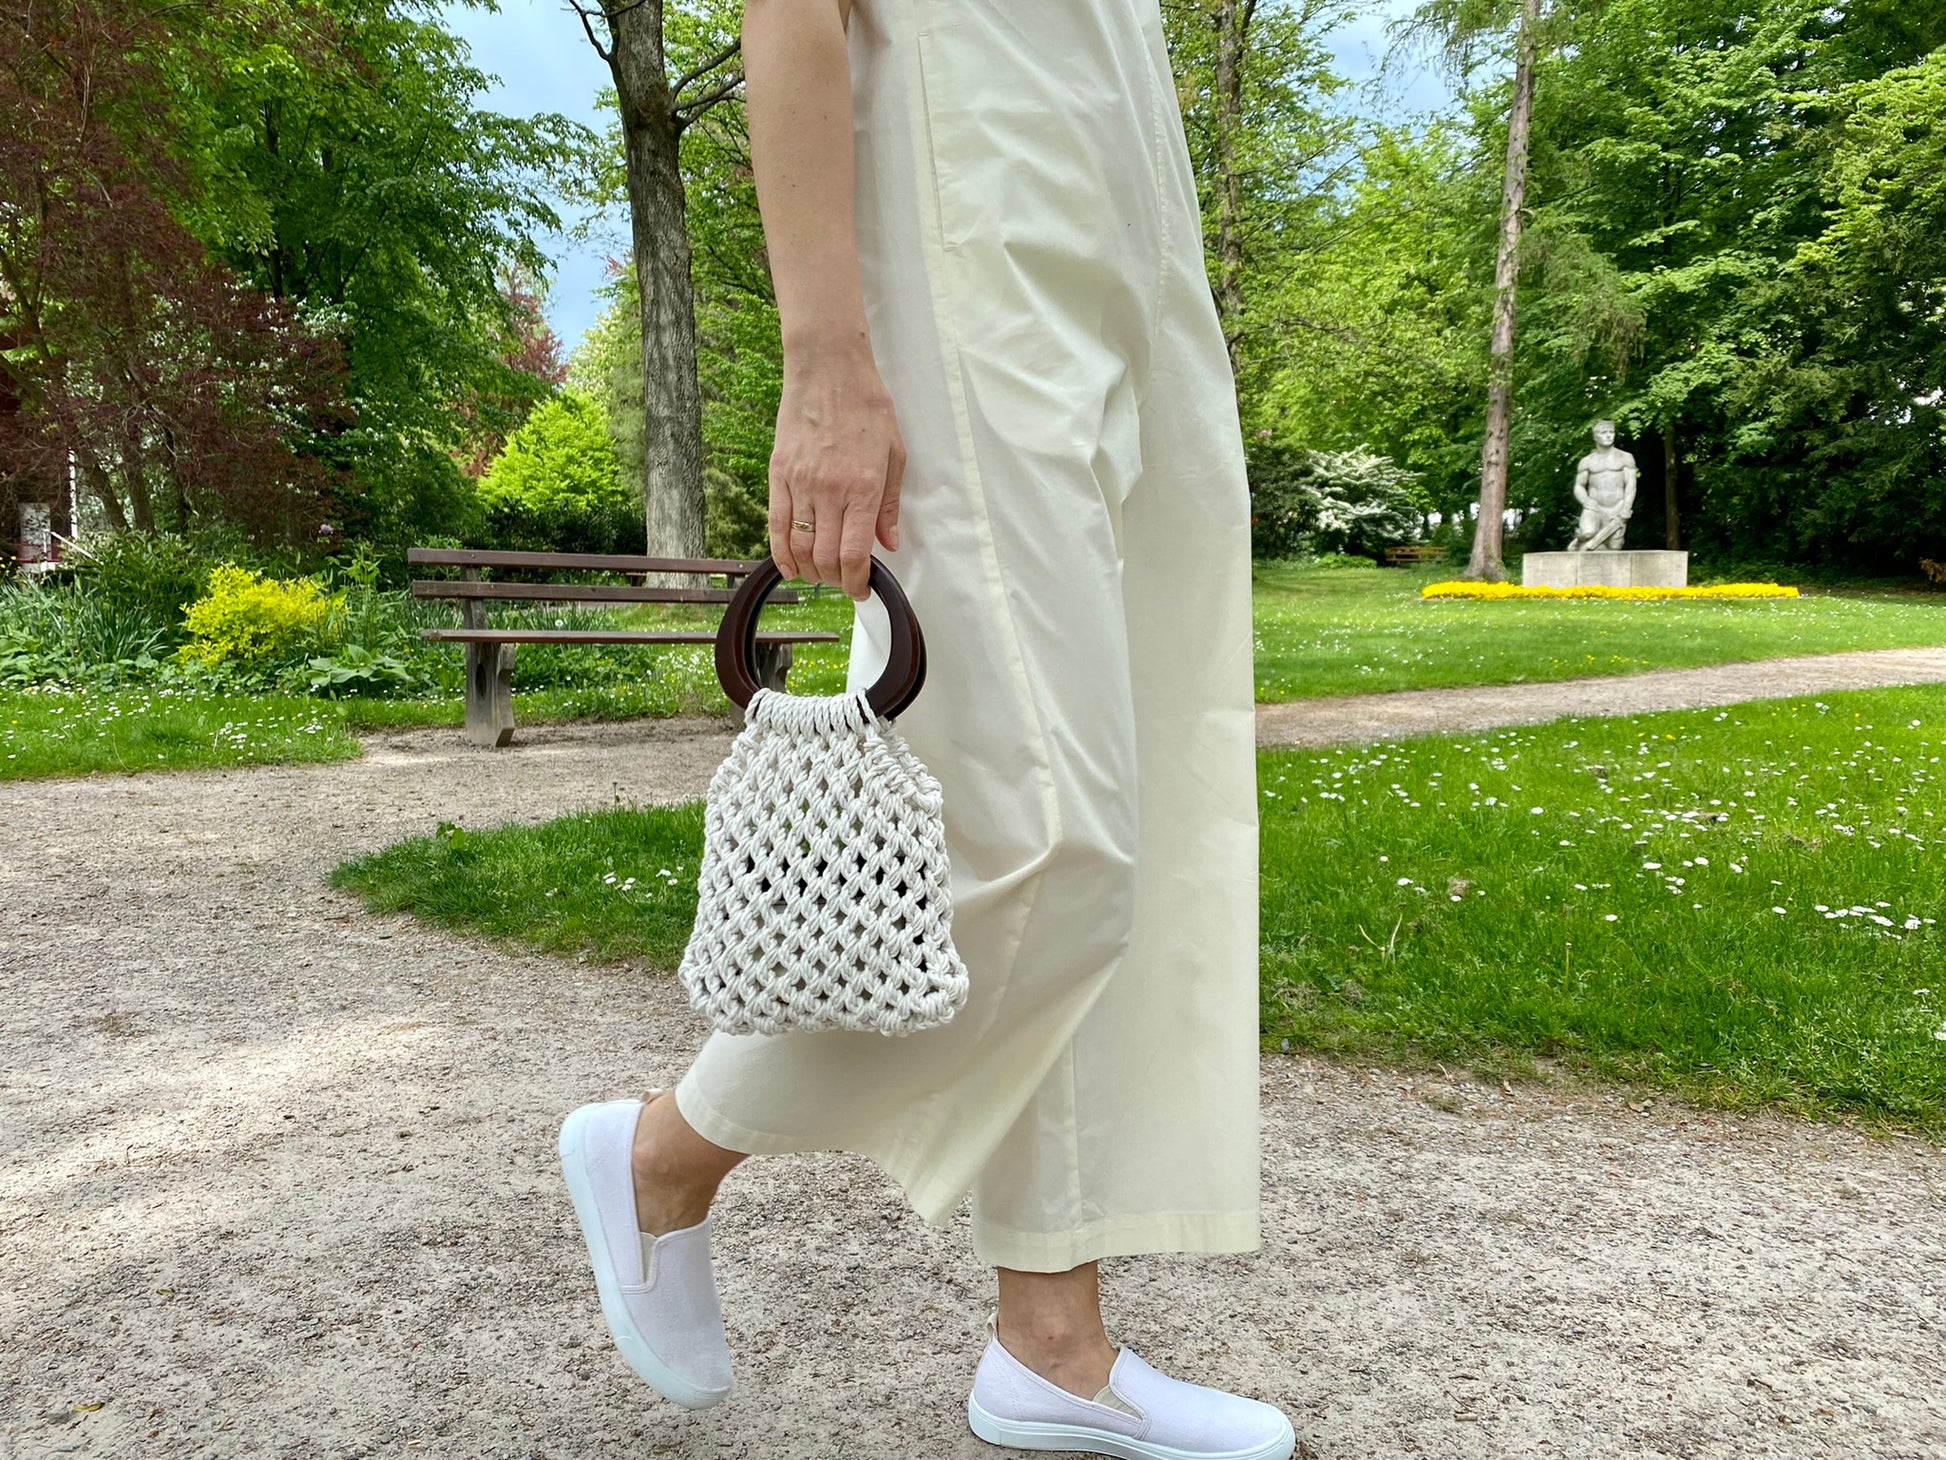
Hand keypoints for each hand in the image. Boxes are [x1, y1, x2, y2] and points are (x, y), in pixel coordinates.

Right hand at [767, 339, 905, 600]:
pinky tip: (790, 568)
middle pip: (824, 558)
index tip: (862, 590)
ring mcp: (799, 484)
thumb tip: (888, 543)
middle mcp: (829, 491)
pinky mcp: (778, 475)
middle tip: (844, 582)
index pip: (853, 554)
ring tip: (823, 574)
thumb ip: (889, 504)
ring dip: (811, 571)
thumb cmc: (867, 407)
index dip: (856, 582)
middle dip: (836, 581)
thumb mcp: (894, 454)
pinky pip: (776, 525)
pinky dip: (781, 554)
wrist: (829, 370)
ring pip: (799, 547)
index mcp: (862, 488)